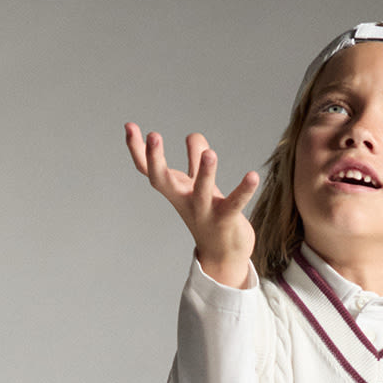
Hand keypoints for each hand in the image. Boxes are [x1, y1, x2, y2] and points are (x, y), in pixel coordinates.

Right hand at [123, 123, 258, 287]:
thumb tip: (192, 135)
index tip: (129, 126)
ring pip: (202, 191)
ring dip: (205, 172)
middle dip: (156, 159)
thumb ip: (196, 160)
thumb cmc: (210, 216)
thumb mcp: (200, 186)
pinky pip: (234, 204)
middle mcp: (185, 201)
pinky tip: (253, 176)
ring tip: (210, 153)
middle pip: (163, 180)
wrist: (223, 255)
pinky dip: (244, 190)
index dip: (137, 150)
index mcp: (176, 190)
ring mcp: (204, 212)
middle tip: (153, 135)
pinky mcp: (226, 220)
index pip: (150, 170)